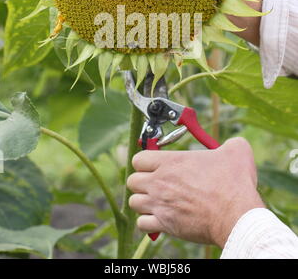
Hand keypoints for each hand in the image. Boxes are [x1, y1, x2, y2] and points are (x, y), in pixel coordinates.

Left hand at [127, 137, 264, 247]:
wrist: (236, 216)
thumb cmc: (234, 184)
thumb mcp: (236, 151)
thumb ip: (230, 143)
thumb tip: (233, 144)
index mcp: (171, 162)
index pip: (139, 158)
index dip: (145, 161)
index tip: (154, 164)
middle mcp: (160, 182)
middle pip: (132, 180)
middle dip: (141, 181)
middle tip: (155, 183)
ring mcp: (160, 204)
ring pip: (134, 202)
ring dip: (143, 201)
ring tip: (157, 201)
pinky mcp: (165, 225)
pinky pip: (142, 224)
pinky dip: (148, 222)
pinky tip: (161, 218)